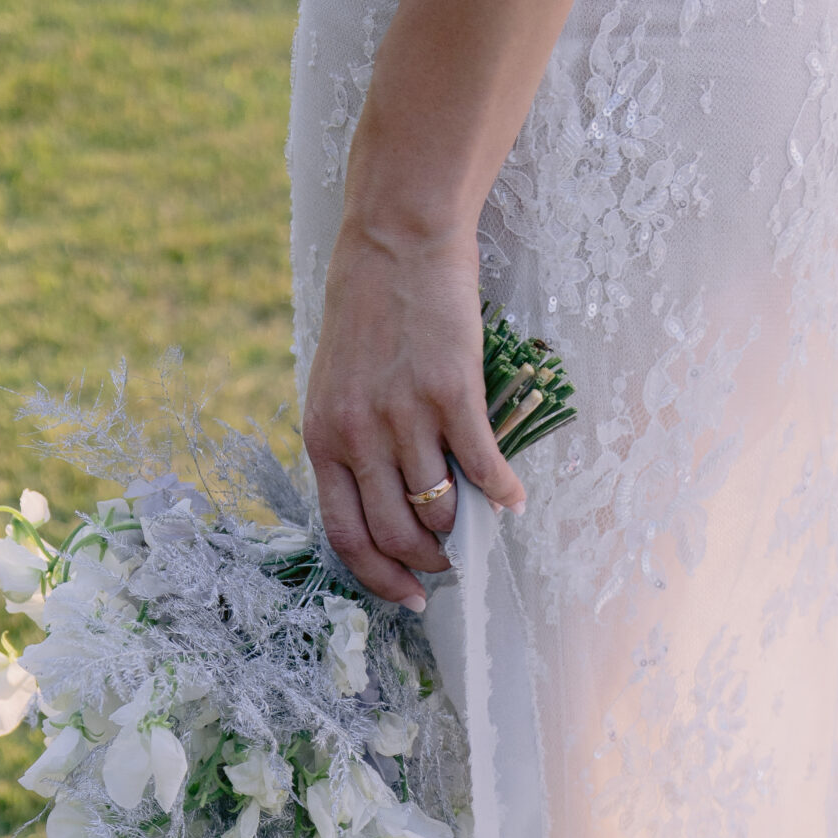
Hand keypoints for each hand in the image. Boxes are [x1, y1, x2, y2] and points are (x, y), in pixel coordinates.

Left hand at [303, 217, 525, 610]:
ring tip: (476, 523)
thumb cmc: (368, 312)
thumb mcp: (336, 387)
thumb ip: (352, 446)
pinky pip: (482, 466)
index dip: (379, 578)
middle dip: (428, 561)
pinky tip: (514, 499)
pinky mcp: (450, 393)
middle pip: (396, 533)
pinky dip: (503, 492)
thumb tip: (390, 507)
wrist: (396, 241)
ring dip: (462, 527)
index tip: (408, 597)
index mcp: (323, 438)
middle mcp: (359, 434)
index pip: (345, 536)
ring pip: (438, 507)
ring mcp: (404, 415)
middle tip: (449, 563)